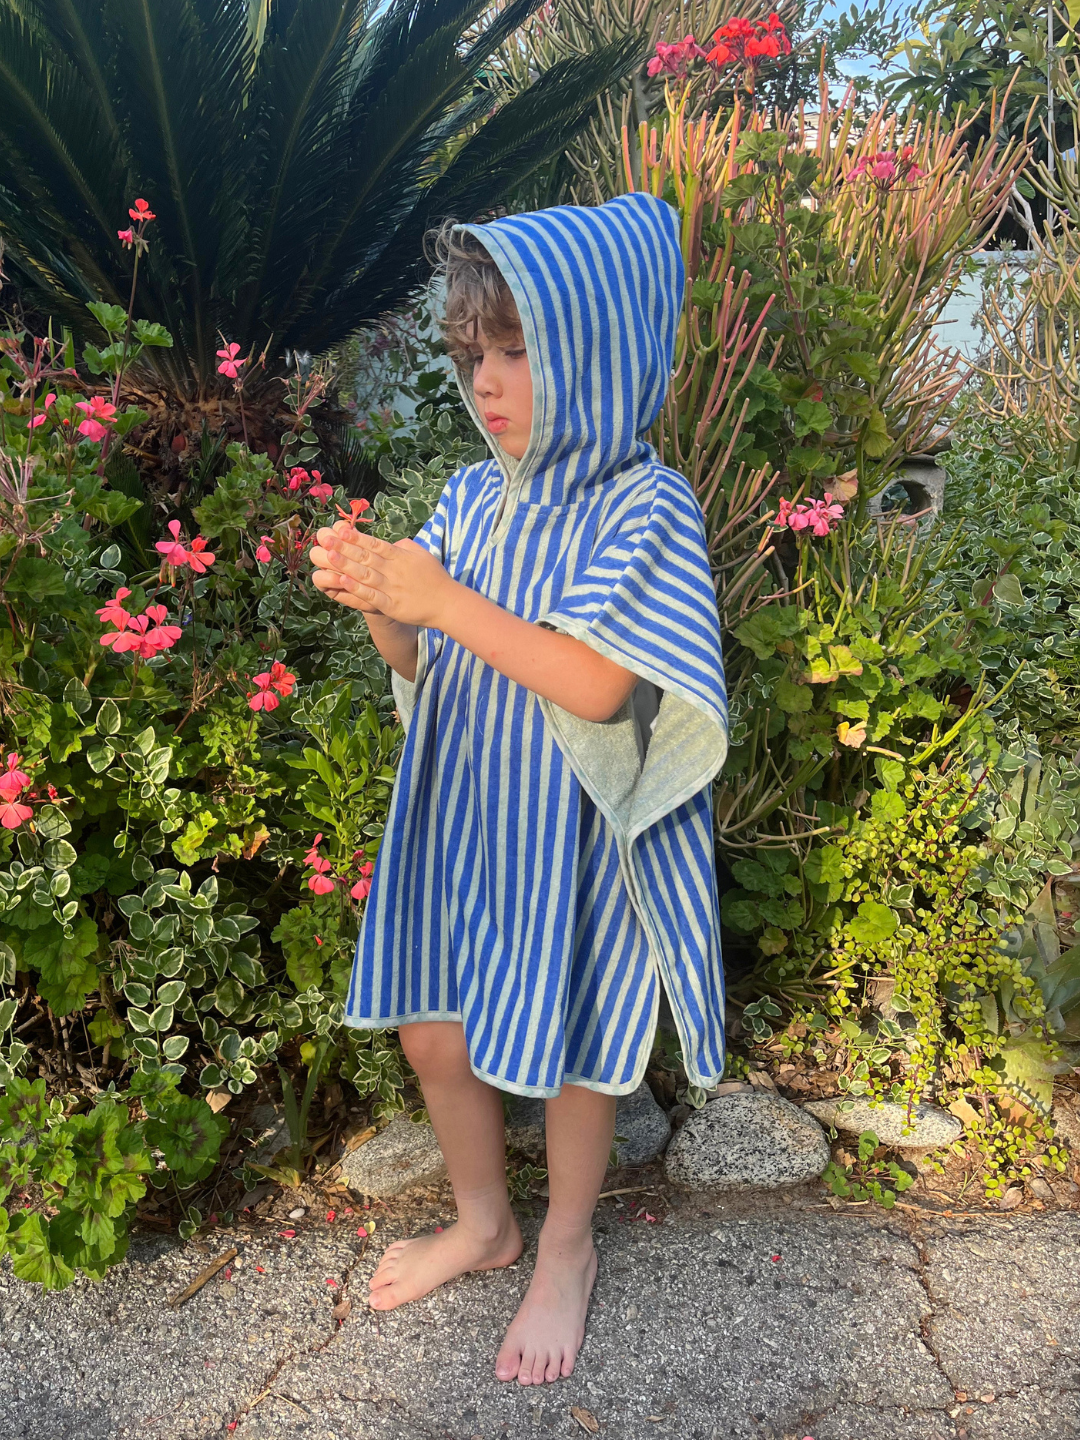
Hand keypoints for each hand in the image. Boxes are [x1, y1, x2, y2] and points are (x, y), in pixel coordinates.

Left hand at [309, 521, 454, 626]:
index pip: (376, 544)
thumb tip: (394, 542)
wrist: (447, 603)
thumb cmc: (436, 578)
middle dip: (345, 547)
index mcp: (401, 557)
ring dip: (346, 564)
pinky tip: (343, 581)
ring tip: (330, 556)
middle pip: (366, 556)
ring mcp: (392, 587)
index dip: (358, 537)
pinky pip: (371, 595)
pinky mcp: (392, 604)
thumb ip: (406, 547)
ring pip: (365, 574)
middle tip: (326, 538)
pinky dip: (356, 588)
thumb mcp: (422, 555)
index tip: (342, 529)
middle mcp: (394, 570)